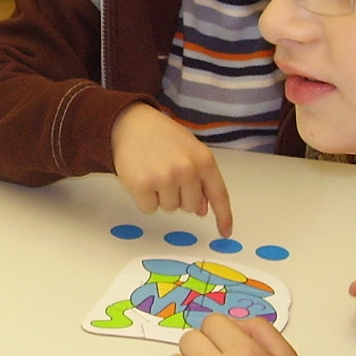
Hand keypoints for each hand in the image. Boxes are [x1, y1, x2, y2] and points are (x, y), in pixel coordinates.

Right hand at [110, 103, 233, 234]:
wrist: (130, 123)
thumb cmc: (161, 136)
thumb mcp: (189, 151)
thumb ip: (200, 178)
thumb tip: (202, 210)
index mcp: (204, 160)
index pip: (219, 194)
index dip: (224, 216)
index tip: (225, 232)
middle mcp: (187, 169)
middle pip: (190, 206)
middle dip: (180, 196)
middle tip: (167, 174)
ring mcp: (164, 178)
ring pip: (169, 208)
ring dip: (161, 196)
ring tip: (153, 172)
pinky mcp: (142, 185)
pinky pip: (149, 208)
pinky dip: (145, 198)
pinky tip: (142, 177)